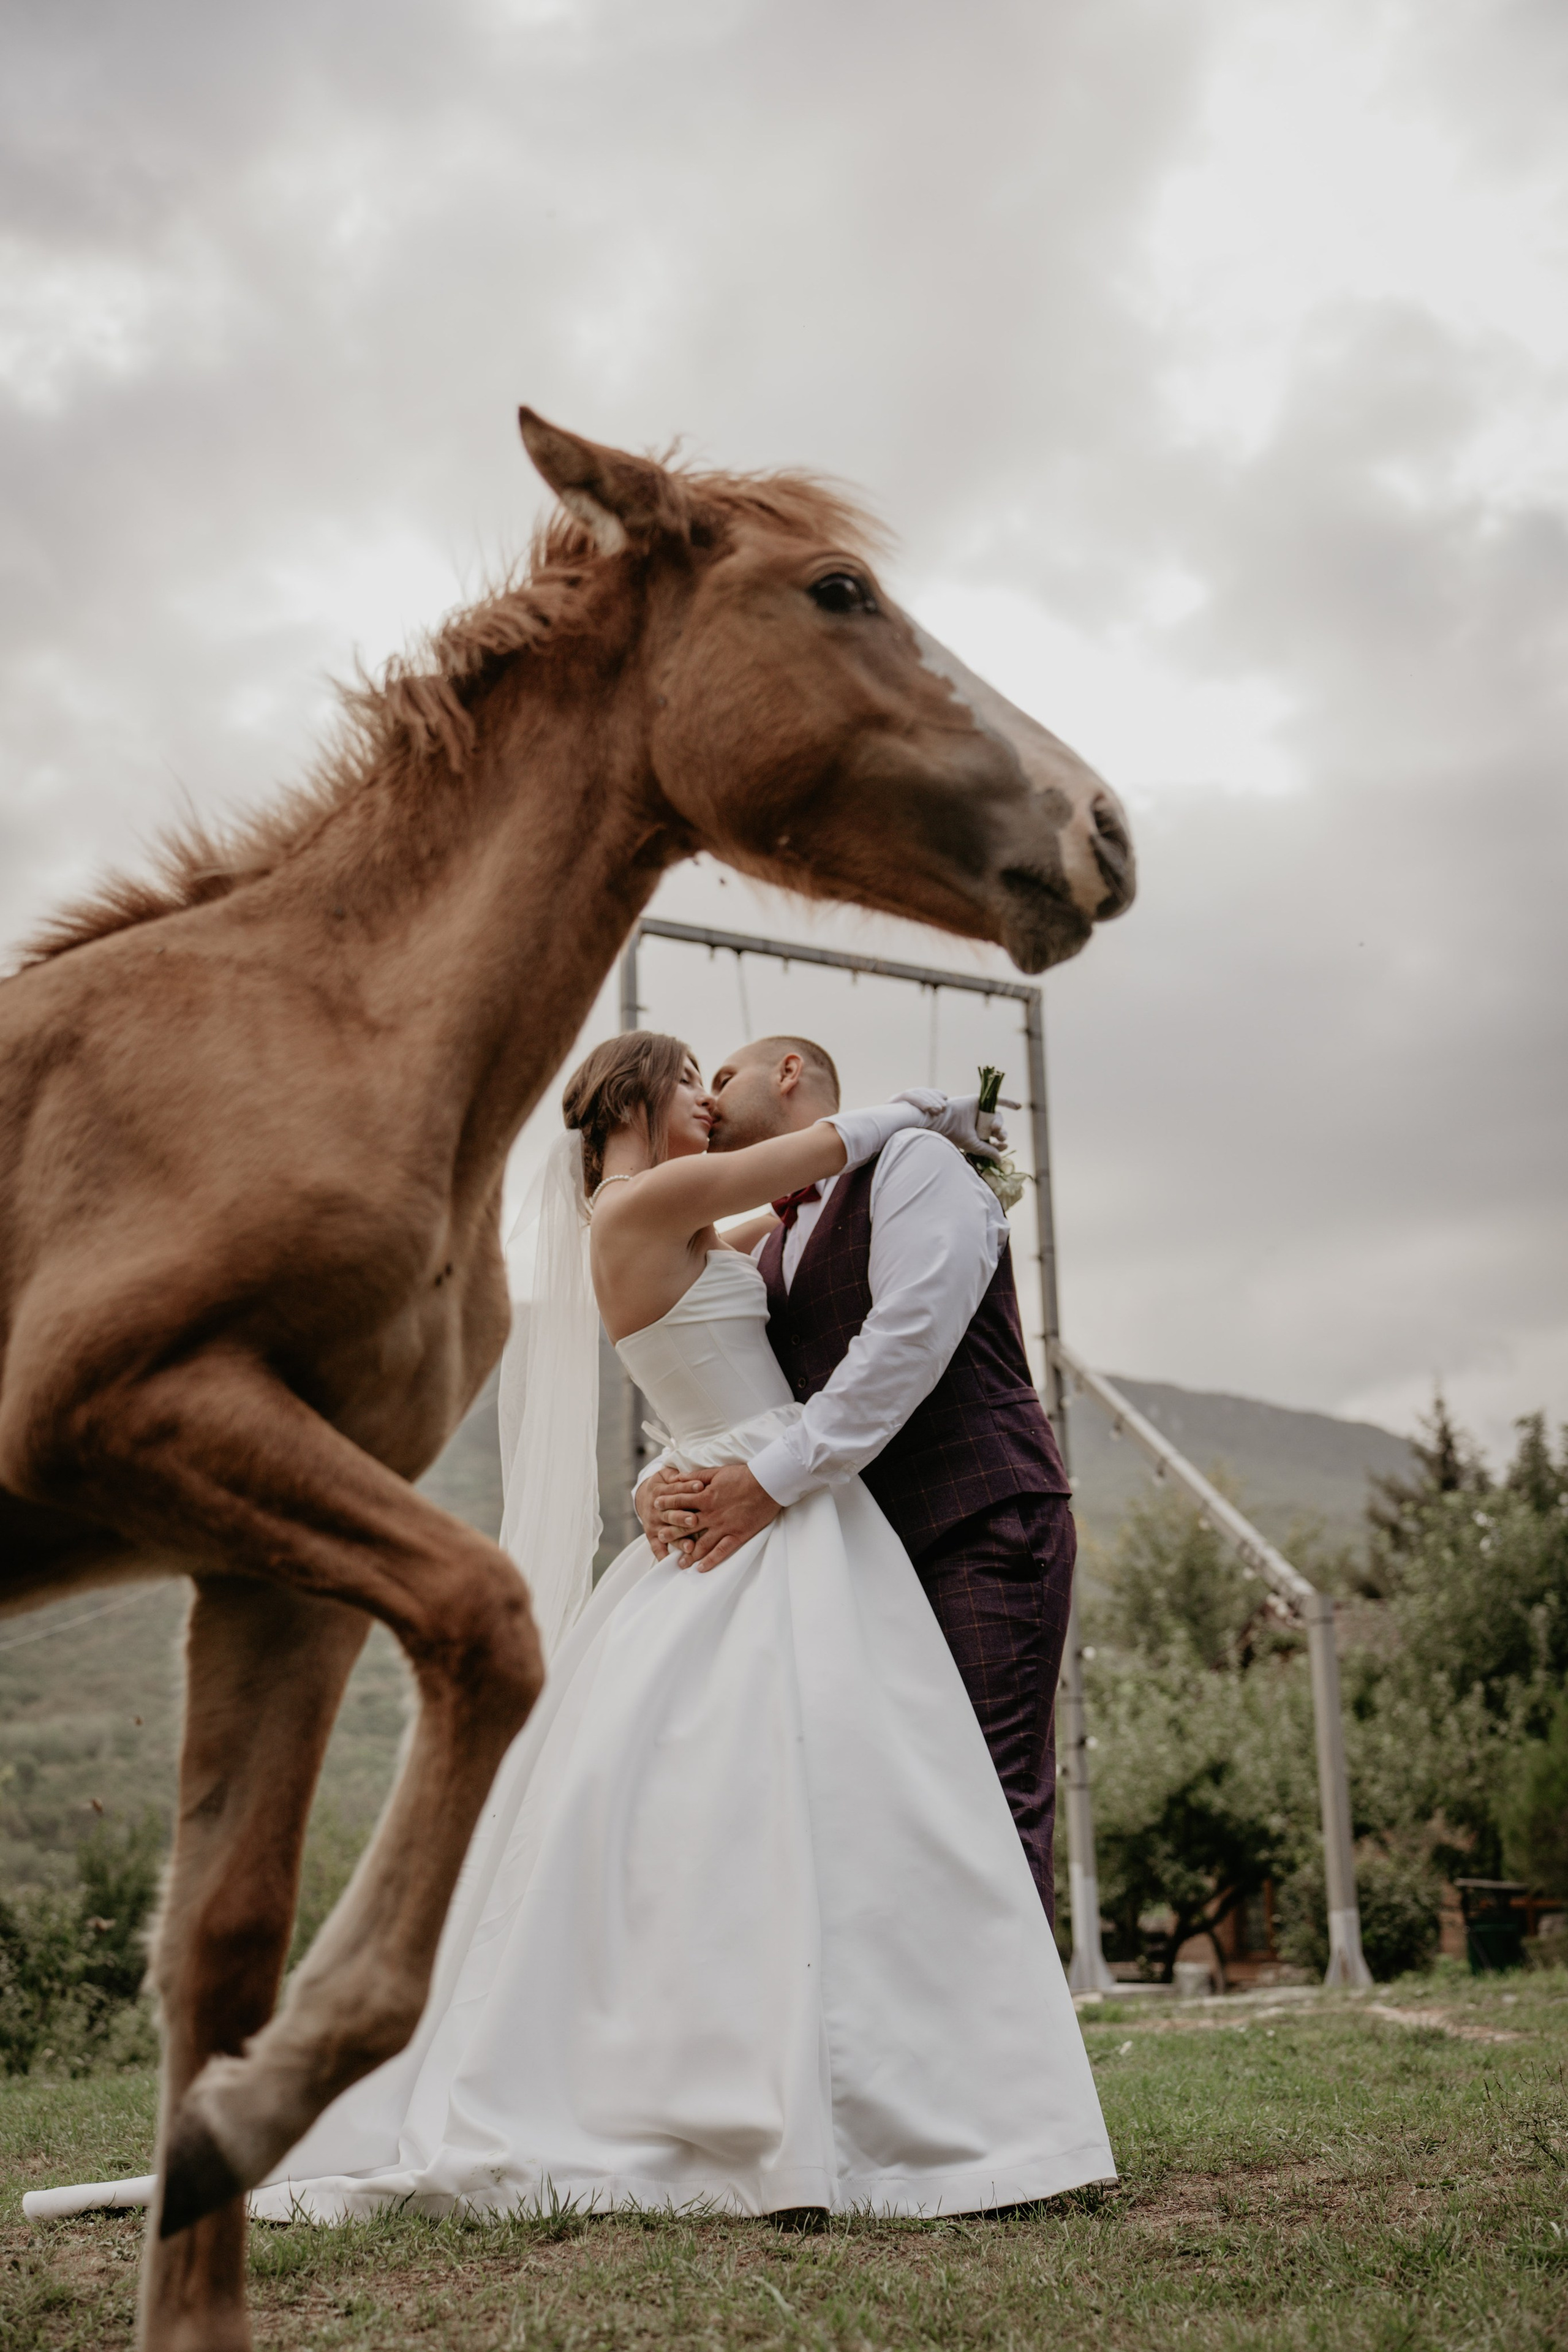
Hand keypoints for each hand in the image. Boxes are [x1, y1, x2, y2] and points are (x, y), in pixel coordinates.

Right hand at [634, 1465, 709, 1560]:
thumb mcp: (665, 1474)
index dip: (687, 1487)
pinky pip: (657, 1548)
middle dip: (682, 1517)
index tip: (700, 1486)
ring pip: (667, 1533)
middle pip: (671, 1514)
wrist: (643, 1497)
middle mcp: (656, 1510)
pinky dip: (663, 1556)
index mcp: (660, 1492)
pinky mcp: (652, 1536)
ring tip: (690, 1547)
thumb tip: (681, 1474)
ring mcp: (654, 1524)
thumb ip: (674, 1474)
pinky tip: (673, 1563)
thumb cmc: (663, 1485)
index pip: (675, 1489)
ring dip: (679, 1540)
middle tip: (694, 1520)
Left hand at [664, 1462, 780, 1571]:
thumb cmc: (744, 1475)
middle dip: (672, 1532)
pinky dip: (711, 1561)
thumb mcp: (717, 1472)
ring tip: (679, 1563)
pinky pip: (721, 1551)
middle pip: (686, 1524)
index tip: (656, 1507)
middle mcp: (711, 1514)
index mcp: (706, 1496)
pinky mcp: (738, 1535)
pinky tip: (702, 1568)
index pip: (680, 1501)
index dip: (667, 1504)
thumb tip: (679, 1477)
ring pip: (702, 1543)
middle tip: (660, 1538)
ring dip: (689, 1554)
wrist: (768, 1483)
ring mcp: (724, 1526)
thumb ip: (696, 1476)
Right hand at [892, 1088, 1007, 1156]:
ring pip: (997, 1117)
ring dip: (999, 1123)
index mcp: (977, 1134)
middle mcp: (979, 1122)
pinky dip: (1009, 1103)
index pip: (993, 1139)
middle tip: (998, 1136)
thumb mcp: (974, 1145)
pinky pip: (998, 1100)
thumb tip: (1000, 1160)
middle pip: (997, 1128)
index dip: (1000, 1143)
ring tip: (995, 1127)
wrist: (943, 1120)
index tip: (1003, 1146)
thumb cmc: (955, 1134)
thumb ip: (988, 1151)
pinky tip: (1019, 1107)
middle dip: (1000, 1133)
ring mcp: (980, 1111)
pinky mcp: (981, 1100)